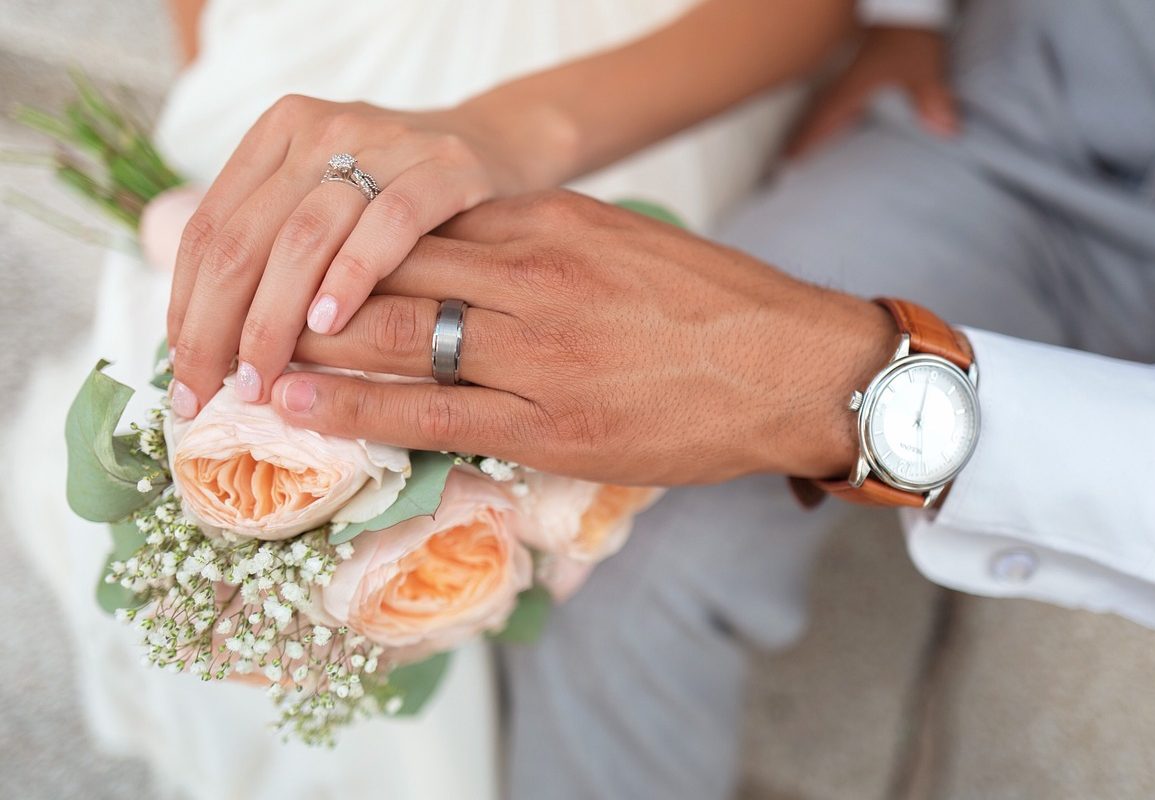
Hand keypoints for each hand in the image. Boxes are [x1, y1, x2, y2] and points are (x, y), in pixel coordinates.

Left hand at [166, 96, 547, 417]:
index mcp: (278, 135)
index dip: (186, 309)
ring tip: (261, 377)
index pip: (209, 231)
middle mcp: (321, 131)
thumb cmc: (401, 199)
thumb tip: (208, 345)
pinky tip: (330, 324)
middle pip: (245, 240)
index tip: (183, 376)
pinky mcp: (443, 166)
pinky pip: (388, 225)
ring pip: (303, 238)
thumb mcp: (328, 205)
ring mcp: (383, 143)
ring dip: (273, 318)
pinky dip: (351, 276)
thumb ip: (275, 250)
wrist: (500, 148)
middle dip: (217, 328)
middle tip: (212, 393)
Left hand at [269, 190, 897, 485]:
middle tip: (241, 304)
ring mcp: (539, 350)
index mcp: (551, 223)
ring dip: (310, 344)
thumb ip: (545, 245)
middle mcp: (533, 275)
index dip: (345, 242)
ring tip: (244, 356)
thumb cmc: (717, 308)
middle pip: (389, 269)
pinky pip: (430, 411)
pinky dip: (353, 407)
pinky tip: (297, 405)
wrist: (794, 368)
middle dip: (307, 289)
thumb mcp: (625, 244)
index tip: (295, 256)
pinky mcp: (550, 421)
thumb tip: (475, 255)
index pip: (420, 222)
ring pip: (396, 335)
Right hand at [786, 25, 957, 158]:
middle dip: (803, 134)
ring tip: (803, 141)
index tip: (788, 159)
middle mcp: (847, 81)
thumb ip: (932, 99)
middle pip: (818, 113)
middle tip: (786, 156)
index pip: (824, 118)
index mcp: (854, 86)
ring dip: (815, 123)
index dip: (806, 139)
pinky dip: (833, 111)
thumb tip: (946, 130)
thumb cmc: (908, 34)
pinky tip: (839, 119)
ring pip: (826, 104)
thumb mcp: (922, 67)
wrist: (907, 4)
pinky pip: (841, 95)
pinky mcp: (863, 66)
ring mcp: (852, 73)